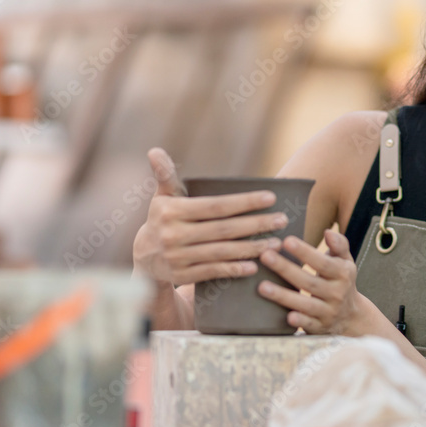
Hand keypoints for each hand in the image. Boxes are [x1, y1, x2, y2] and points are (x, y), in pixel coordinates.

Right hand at [132, 148, 284, 285]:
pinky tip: (255, 266)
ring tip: (275, 243)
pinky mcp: (182, 276)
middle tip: (282, 220)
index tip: (271, 197)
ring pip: (222, 252)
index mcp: (171, 211)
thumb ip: (165, 175)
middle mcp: (173, 234)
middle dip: (256, 225)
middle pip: (223, 229)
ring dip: (251, 248)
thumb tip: (154, 151)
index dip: (244, 202)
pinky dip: (234, 269)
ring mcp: (177, 257)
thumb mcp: (162, 197)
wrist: (144, 258)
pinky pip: (213, 271)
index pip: (215, 206)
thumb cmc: (162, 220)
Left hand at [257, 229, 362, 334]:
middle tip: (265, 256)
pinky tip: (286, 316)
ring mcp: (328, 312)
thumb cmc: (341, 282)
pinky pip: (309, 325)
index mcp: (342, 274)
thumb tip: (328, 232)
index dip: (305, 252)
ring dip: (283, 296)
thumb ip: (339, 245)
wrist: (351, 317)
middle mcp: (336, 293)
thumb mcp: (345, 262)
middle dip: (286, 269)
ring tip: (262, 287)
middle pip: (309, 281)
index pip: (323, 262)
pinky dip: (300, 321)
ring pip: (305, 304)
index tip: (286, 241)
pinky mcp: (320, 328)